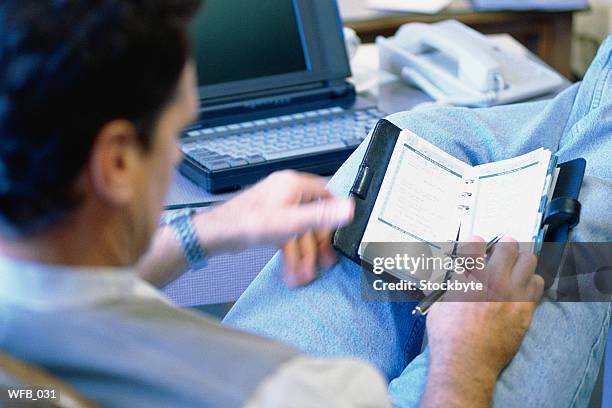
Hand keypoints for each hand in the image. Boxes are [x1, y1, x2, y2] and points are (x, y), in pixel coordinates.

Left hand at [193, 170, 353, 273]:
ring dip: (302, 255)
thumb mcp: (291, 222)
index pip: (326, 194)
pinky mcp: (267, 220)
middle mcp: (285, 192)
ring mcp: (276, 206)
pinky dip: (290, 253)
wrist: (216, 234)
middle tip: (322, 263)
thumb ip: (321, 216)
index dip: (334, 214)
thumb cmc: (245, 223)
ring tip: (302, 275)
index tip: (340, 231)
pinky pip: (286, 236)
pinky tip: (291, 270)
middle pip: (312, 217)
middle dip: (316, 245)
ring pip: (298, 231)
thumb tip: (348, 208)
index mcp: (292, 185)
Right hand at [422, 236, 543, 406]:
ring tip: (514, 268)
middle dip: (502, 246)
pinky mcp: (525, 308)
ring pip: (528, 260)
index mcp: (467, 276)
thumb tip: (452, 272)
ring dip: (520, 260)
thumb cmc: (447, 334)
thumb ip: (448, 283)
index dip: (474, 243)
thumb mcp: (439, 302)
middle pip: (508, 246)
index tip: (475, 246)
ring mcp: (512, 293)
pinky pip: (538, 283)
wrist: (467, 361)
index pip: (475, 243)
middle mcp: (492, 280)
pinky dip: (531, 281)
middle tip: (499, 252)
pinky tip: (522, 287)